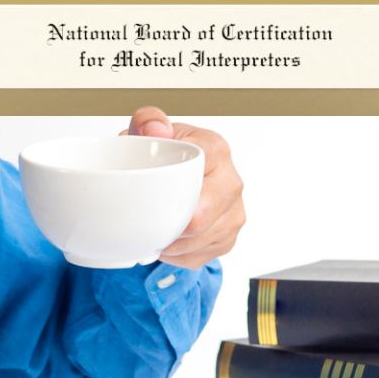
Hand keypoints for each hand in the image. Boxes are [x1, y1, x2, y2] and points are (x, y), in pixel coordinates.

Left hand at [125, 106, 244, 269]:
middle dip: (168, 223)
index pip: (201, 169)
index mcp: (216, 150)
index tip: (151, 190)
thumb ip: (147, 121)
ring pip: (197, 242)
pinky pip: (198, 256)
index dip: (174, 186)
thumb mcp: (148, 131)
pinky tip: (166, 241)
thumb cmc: (163, 155)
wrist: (179, 177)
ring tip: (152, 229)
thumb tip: (157, 130)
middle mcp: (232, 182)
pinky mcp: (229, 238)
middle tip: (144, 220)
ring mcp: (234, 214)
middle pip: (200, 217)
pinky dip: (175, 255)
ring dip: (169, 242)